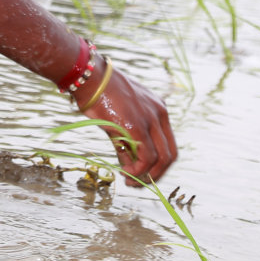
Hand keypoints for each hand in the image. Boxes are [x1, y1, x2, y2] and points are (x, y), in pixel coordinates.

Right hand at [73, 63, 176, 185]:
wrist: (89, 78)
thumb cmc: (100, 96)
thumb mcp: (119, 120)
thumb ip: (128, 143)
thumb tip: (129, 168)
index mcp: (158, 109)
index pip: (168, 144)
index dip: (158, 164)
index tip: (143, 172)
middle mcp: (159, 113)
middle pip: (170, 154)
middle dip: (156, 174)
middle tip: (138, 182)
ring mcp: (150, 119)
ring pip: (162, 159)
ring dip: (147, 176)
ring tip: (130, 180)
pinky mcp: (137, 127)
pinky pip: (147, 157)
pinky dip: (139, 170)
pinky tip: (126, 173)